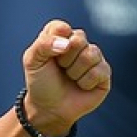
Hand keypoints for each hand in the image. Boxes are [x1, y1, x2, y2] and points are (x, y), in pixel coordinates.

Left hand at [19, 19, 111, 136]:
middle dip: (65, 59)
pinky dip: (85, 82)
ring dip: (75, 72)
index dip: (53, 44)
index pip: (61, 27)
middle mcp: (78, 42)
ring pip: (91, 54)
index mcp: (60, 35)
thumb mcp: (32, 61)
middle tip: (60, 69)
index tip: (48, 57)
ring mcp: (94, 56)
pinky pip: (99, 70)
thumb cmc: (41, 82)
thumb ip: (44, 44)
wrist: (49, 108)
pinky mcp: (104, 72)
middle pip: (79, 39)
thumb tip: (68, 43)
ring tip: (70, 78)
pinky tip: (81, 85)